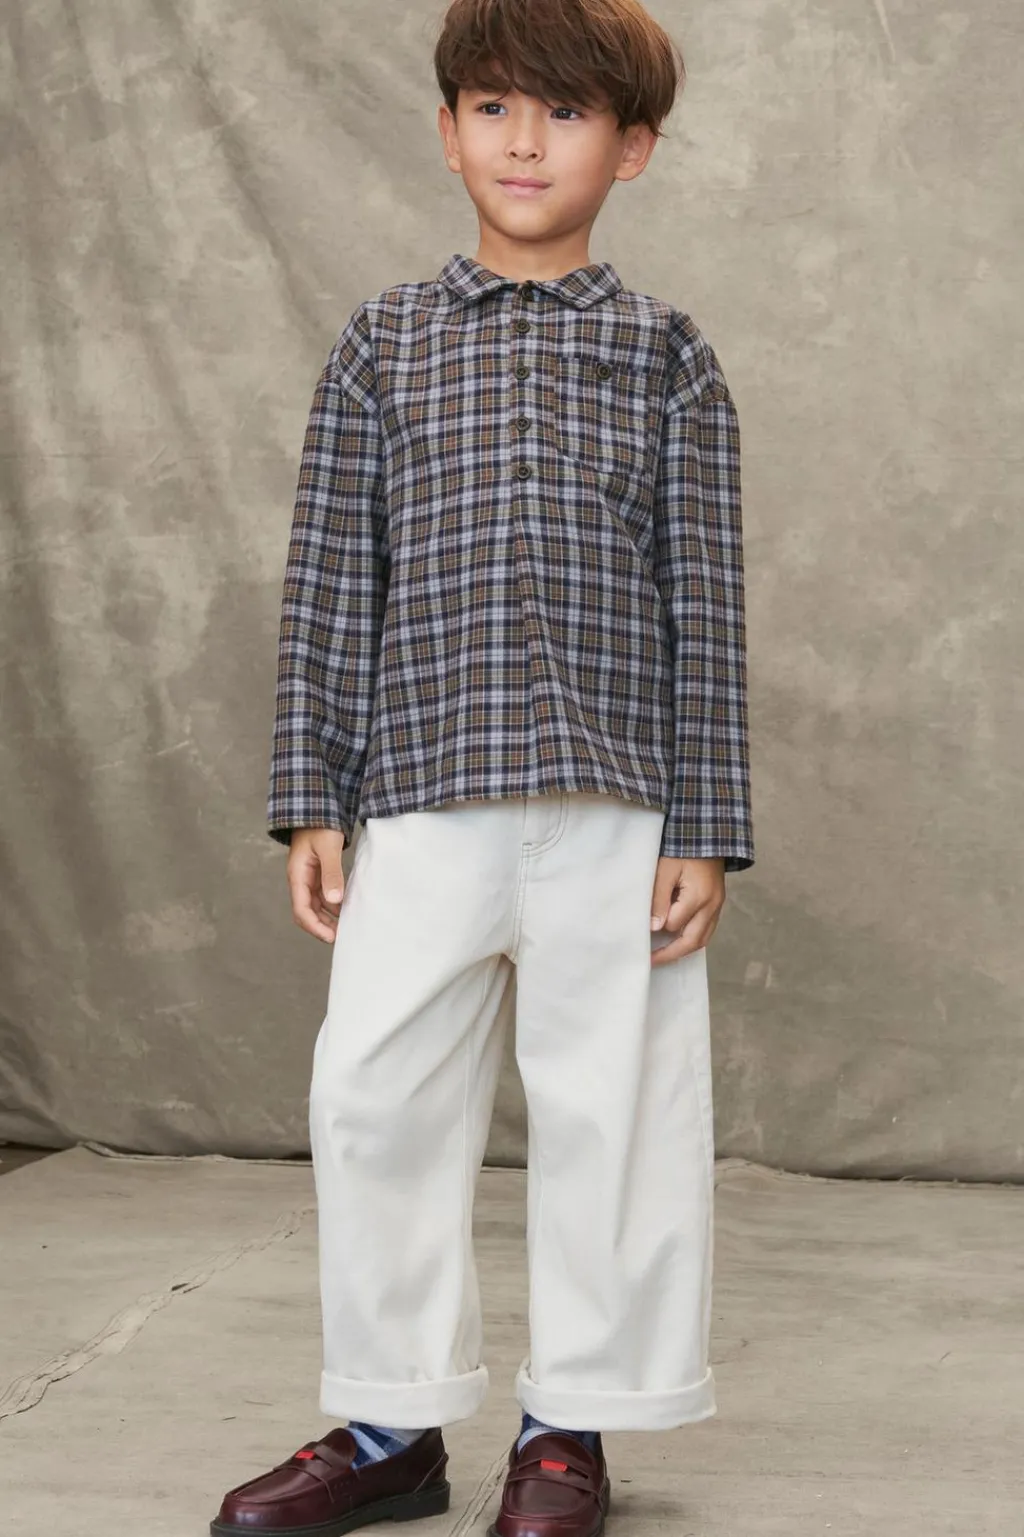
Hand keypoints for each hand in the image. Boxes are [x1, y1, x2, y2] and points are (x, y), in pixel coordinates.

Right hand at [287, 828, 347, 942]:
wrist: (318, 807)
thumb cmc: (321, 824)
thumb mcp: (328, 848)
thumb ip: (331, 873)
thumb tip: (335, 900)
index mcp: (297, 875)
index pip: (301, 909)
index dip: (315, 926)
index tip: (331, 937)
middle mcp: (301, 880)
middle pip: (307, 912)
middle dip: (321, 926)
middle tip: (341, 937)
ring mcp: (309, 877)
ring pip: (316, 905)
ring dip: (328, 918)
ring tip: (346, 927)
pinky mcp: (318, 874)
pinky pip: (324, 895)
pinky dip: (334, 905)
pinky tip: (347, 909)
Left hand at [650, 856, 725, 965]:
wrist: (708, 834)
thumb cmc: (682, 849)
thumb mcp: (665, 870)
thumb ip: (659, 899)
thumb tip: (654, 927)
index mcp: (698, 897)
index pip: (674, 925)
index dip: (657, 927)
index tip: (641, 932)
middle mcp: (712, 906)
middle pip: (694, 941)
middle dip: (672, 954)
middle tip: (652, 962)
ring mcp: (718, 906)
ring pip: (703, 939)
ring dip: (683, 949)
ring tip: (664, 956)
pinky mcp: (718, 903)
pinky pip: (707, 929)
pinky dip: (693, 938)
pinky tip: (679, 940)